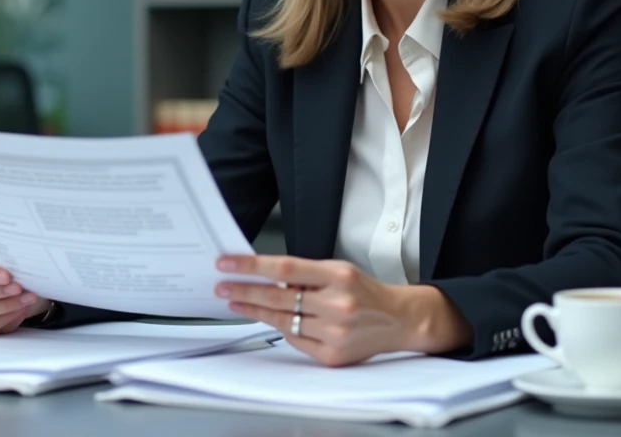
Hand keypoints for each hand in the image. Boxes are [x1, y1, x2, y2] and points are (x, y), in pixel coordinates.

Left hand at [214, 255, 471, 366]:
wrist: (398, 320)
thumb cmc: (365, 292)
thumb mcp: (338, 270)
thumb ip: (305, 274)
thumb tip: (266, 277)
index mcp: (339, 276)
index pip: (285, 268)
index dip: (252, 266)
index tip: (228, 264)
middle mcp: (337, 304)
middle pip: (278, 297)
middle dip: (244, 291)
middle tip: (222, 287)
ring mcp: (335, 333)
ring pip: (282, 321)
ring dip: (255, 311)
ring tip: (236, 302)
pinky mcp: (332, 355)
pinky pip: (295, 341)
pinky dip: (283, 329)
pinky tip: (274, 320)